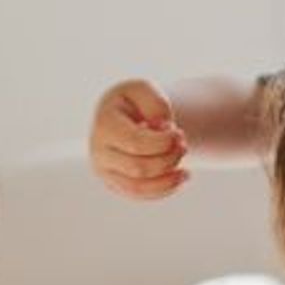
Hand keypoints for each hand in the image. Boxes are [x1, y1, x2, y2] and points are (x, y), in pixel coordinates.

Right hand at [92, 78, 189, 198]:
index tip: (178, 132)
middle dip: (169, 159)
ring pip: (138, 187)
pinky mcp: (115, 184)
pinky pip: (140, 195)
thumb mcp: (146, 89)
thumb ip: (156, 103)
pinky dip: (164, 189)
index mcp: (104, 124)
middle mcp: (98, 151)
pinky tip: (180, 177)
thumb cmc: (137, 102)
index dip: (164, 142)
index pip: (136, 143)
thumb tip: (161, 128)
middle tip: (184, 145)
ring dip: (168, 180)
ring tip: (186, 170)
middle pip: (139, 168)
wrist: (126, 116)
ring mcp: (105, 170)